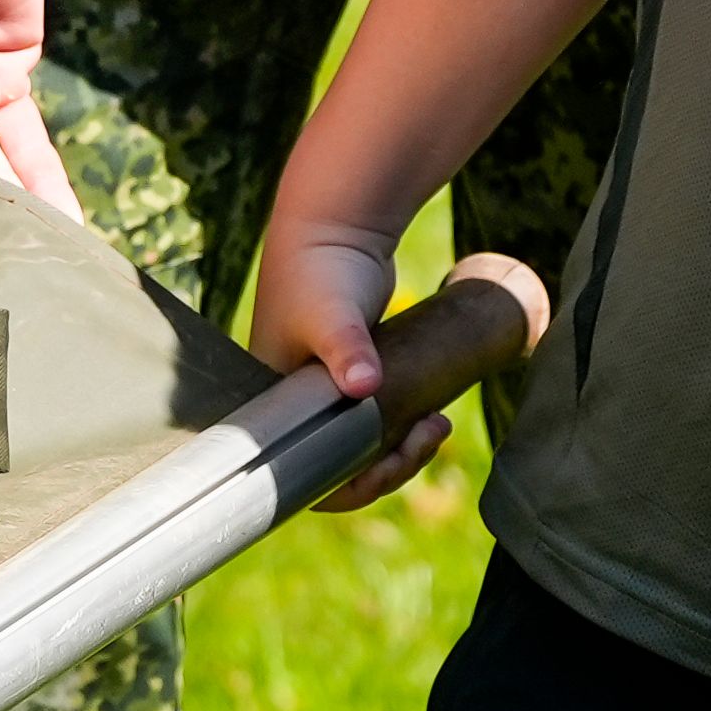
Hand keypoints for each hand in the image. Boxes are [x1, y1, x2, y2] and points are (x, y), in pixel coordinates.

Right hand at [251, 223, 462, 509]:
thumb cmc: (320, 269)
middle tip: (427, 437)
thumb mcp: (331, 312)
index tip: (393, 463)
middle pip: (342, 470)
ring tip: (436, 428)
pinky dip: (402, 430)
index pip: (306, 477)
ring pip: (363, 450)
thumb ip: (346, 347)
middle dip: (389, 467)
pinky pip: (375, 424)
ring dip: (401, 451)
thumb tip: (363, 386)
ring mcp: (323, 395)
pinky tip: (432, 420)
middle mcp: (293, 409)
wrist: (335, 225)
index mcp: (274, 410)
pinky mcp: (349, 379)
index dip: (353, 486)